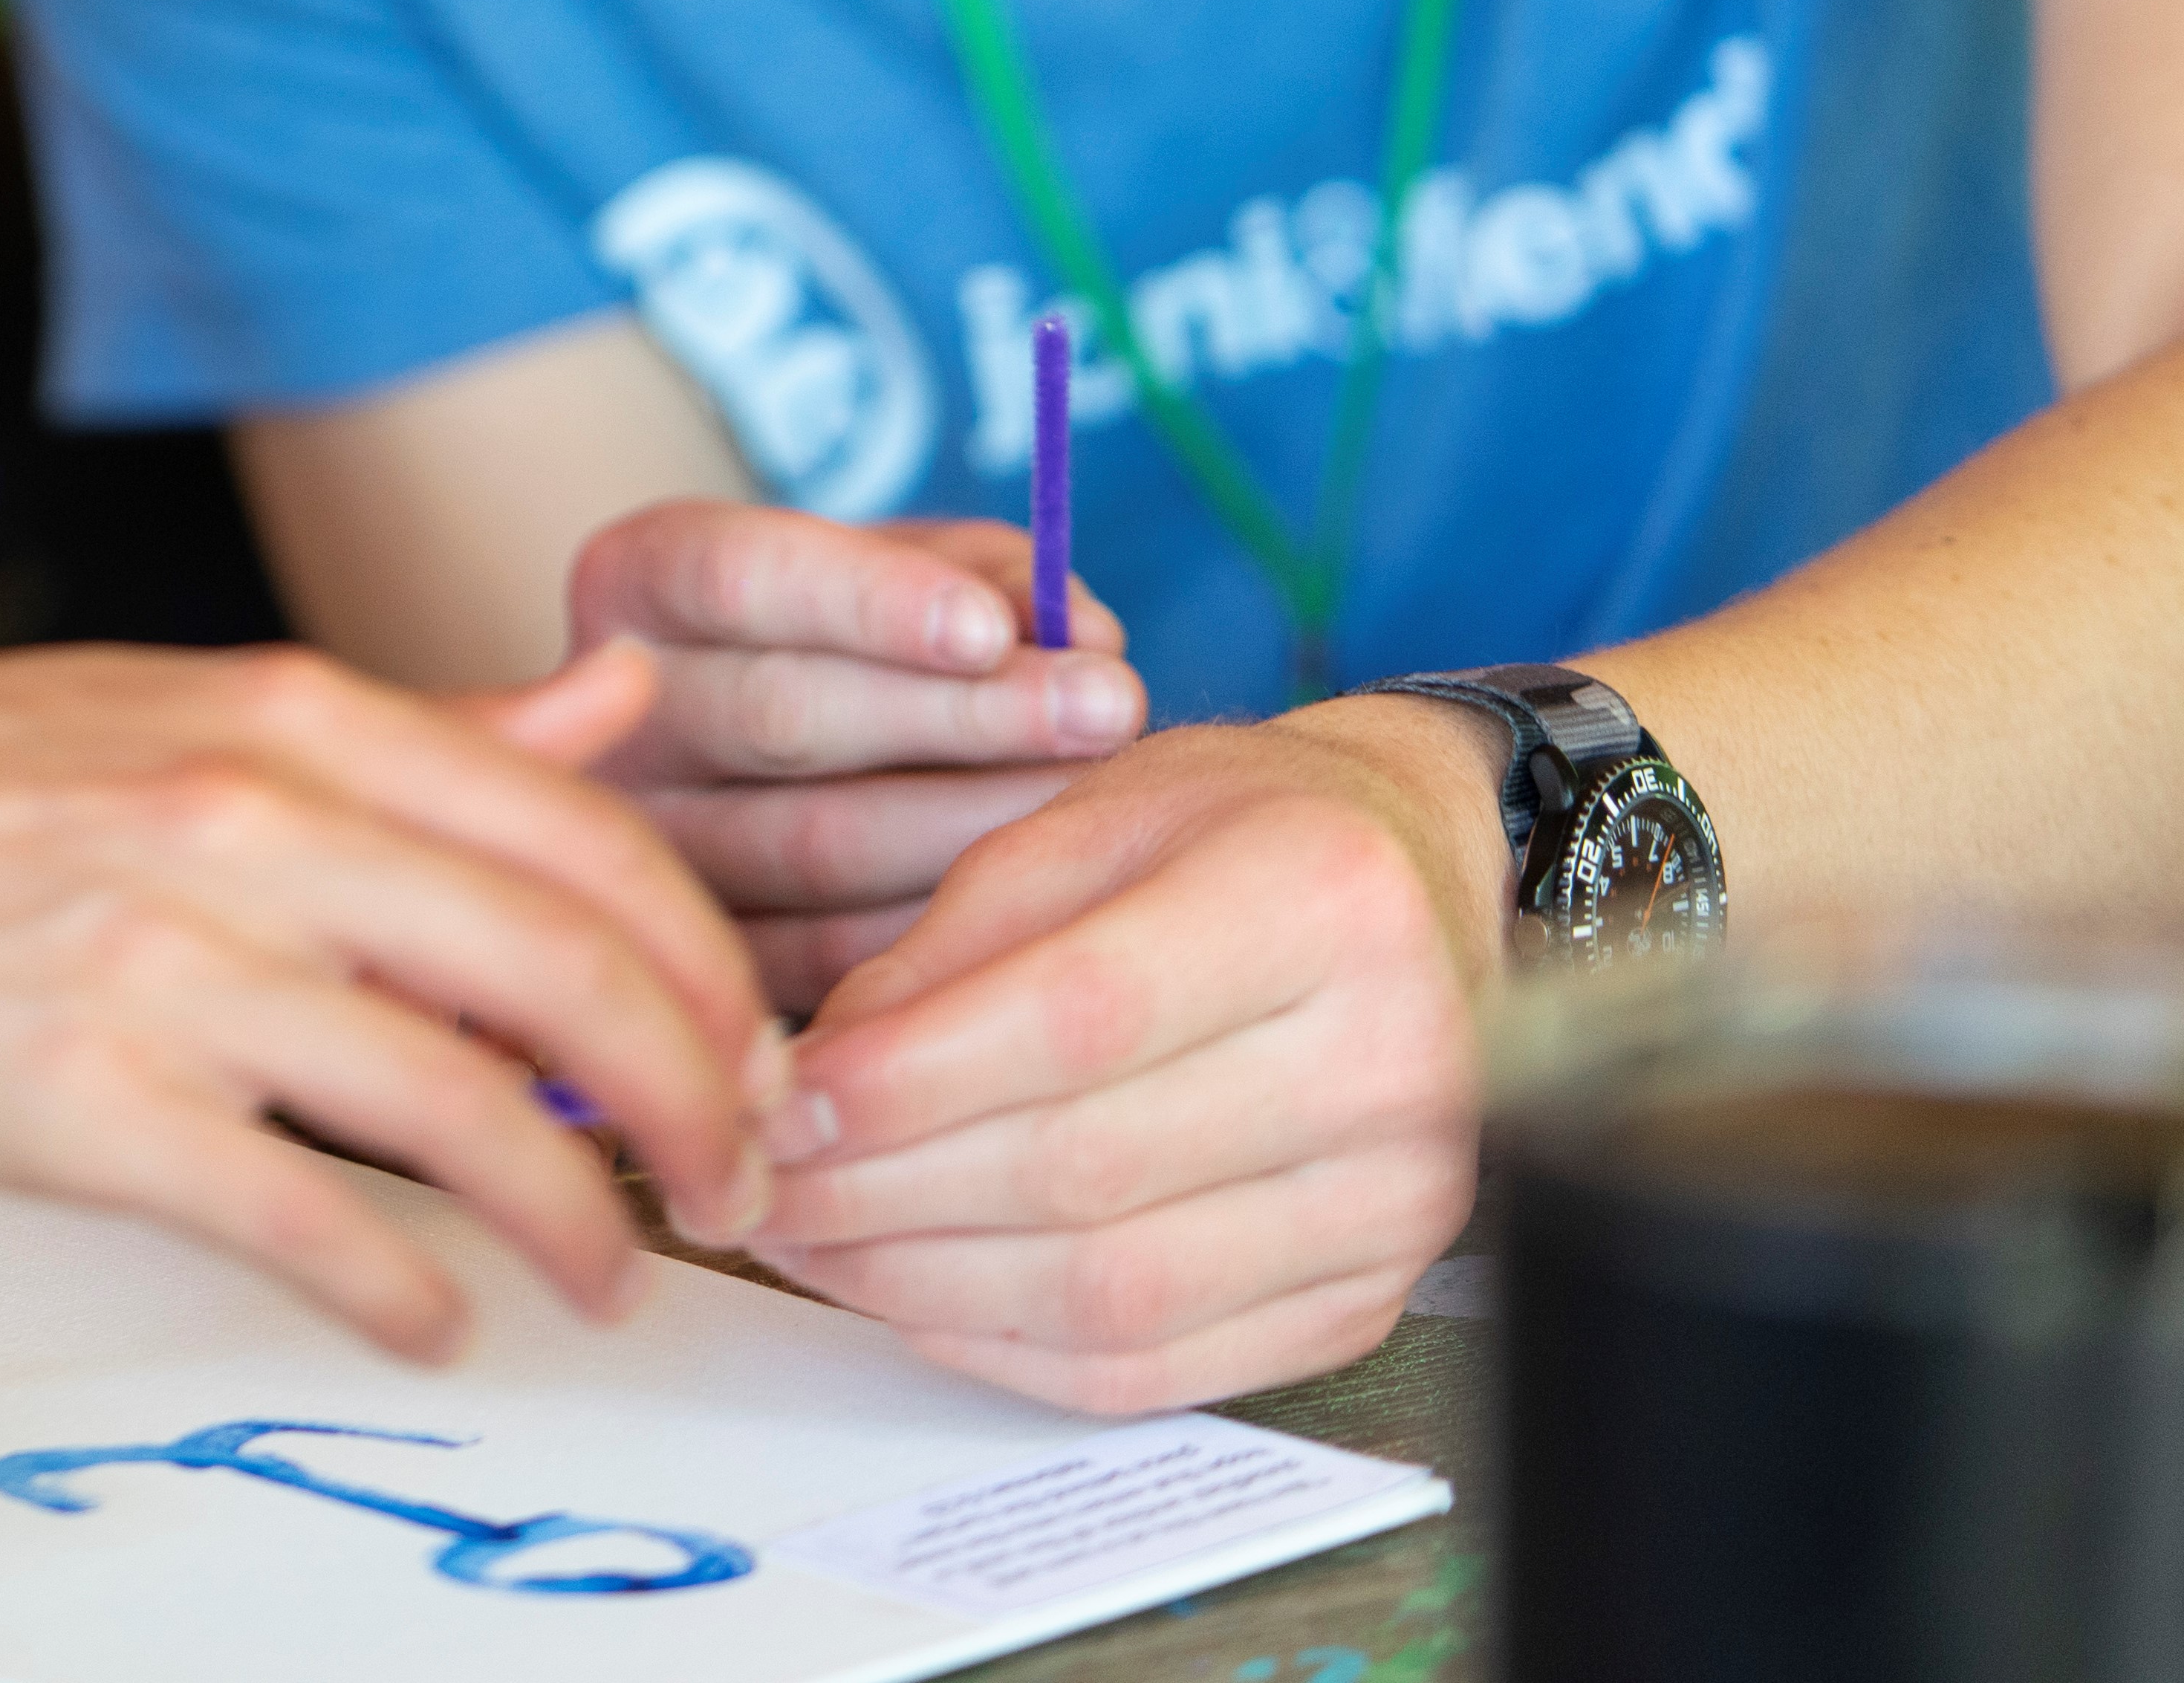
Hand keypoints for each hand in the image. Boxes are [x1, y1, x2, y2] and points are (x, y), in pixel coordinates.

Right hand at [0, 640, 781, 1360]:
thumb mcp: (190, 695)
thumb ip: (422, 722)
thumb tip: (617, 694)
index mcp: (291, 710)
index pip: (591, 840)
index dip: (706, 969)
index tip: (747, 1053)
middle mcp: (251, 817)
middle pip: (569, 975)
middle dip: (698, 1104)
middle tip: (735, 1184)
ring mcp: (167, 963)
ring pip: (466, 1112)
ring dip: (579, 1223)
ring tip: (609, 1277)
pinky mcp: (83, 1104)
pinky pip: (307, 1222)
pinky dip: (408, 1290)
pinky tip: (436, 1317)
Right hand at [561, 501, 1149, 1006]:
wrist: (740, 757)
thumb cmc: (849, 637)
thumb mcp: (892, 571)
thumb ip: (982, 578)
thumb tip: (1085, 635)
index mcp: (634, 582)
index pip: (738, 575)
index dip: (868, 598)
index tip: (994, 625)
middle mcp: (614, 718)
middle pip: (783, 717)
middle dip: (962, 712)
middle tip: (1110, 705)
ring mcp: (646, 850)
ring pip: (811, 850)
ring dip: (977, 825)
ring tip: (1106, 798)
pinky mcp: (704, 955)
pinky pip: (828, 959)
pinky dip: (945, 927)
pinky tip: (1045, 897)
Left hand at [750, 696, 1508, 1411]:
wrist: (1421, 885)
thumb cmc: (1245, 827)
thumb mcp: (1093, 814)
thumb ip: (952, 942)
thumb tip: (816, 1081)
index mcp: (1316, 898)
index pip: (1077, 1019)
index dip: (907, 1079)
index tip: (781, 1099)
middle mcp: (1390, 1062)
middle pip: (1085, 1171)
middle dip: (884, 1194)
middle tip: (762, 1186)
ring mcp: (1395, 1204)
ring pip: (1113, 1293)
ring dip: (925, 1285)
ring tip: (813, 1244)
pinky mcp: (1368, 1299)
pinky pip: (1159, 1369)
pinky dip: (1011, 1349)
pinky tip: (914, 1298)